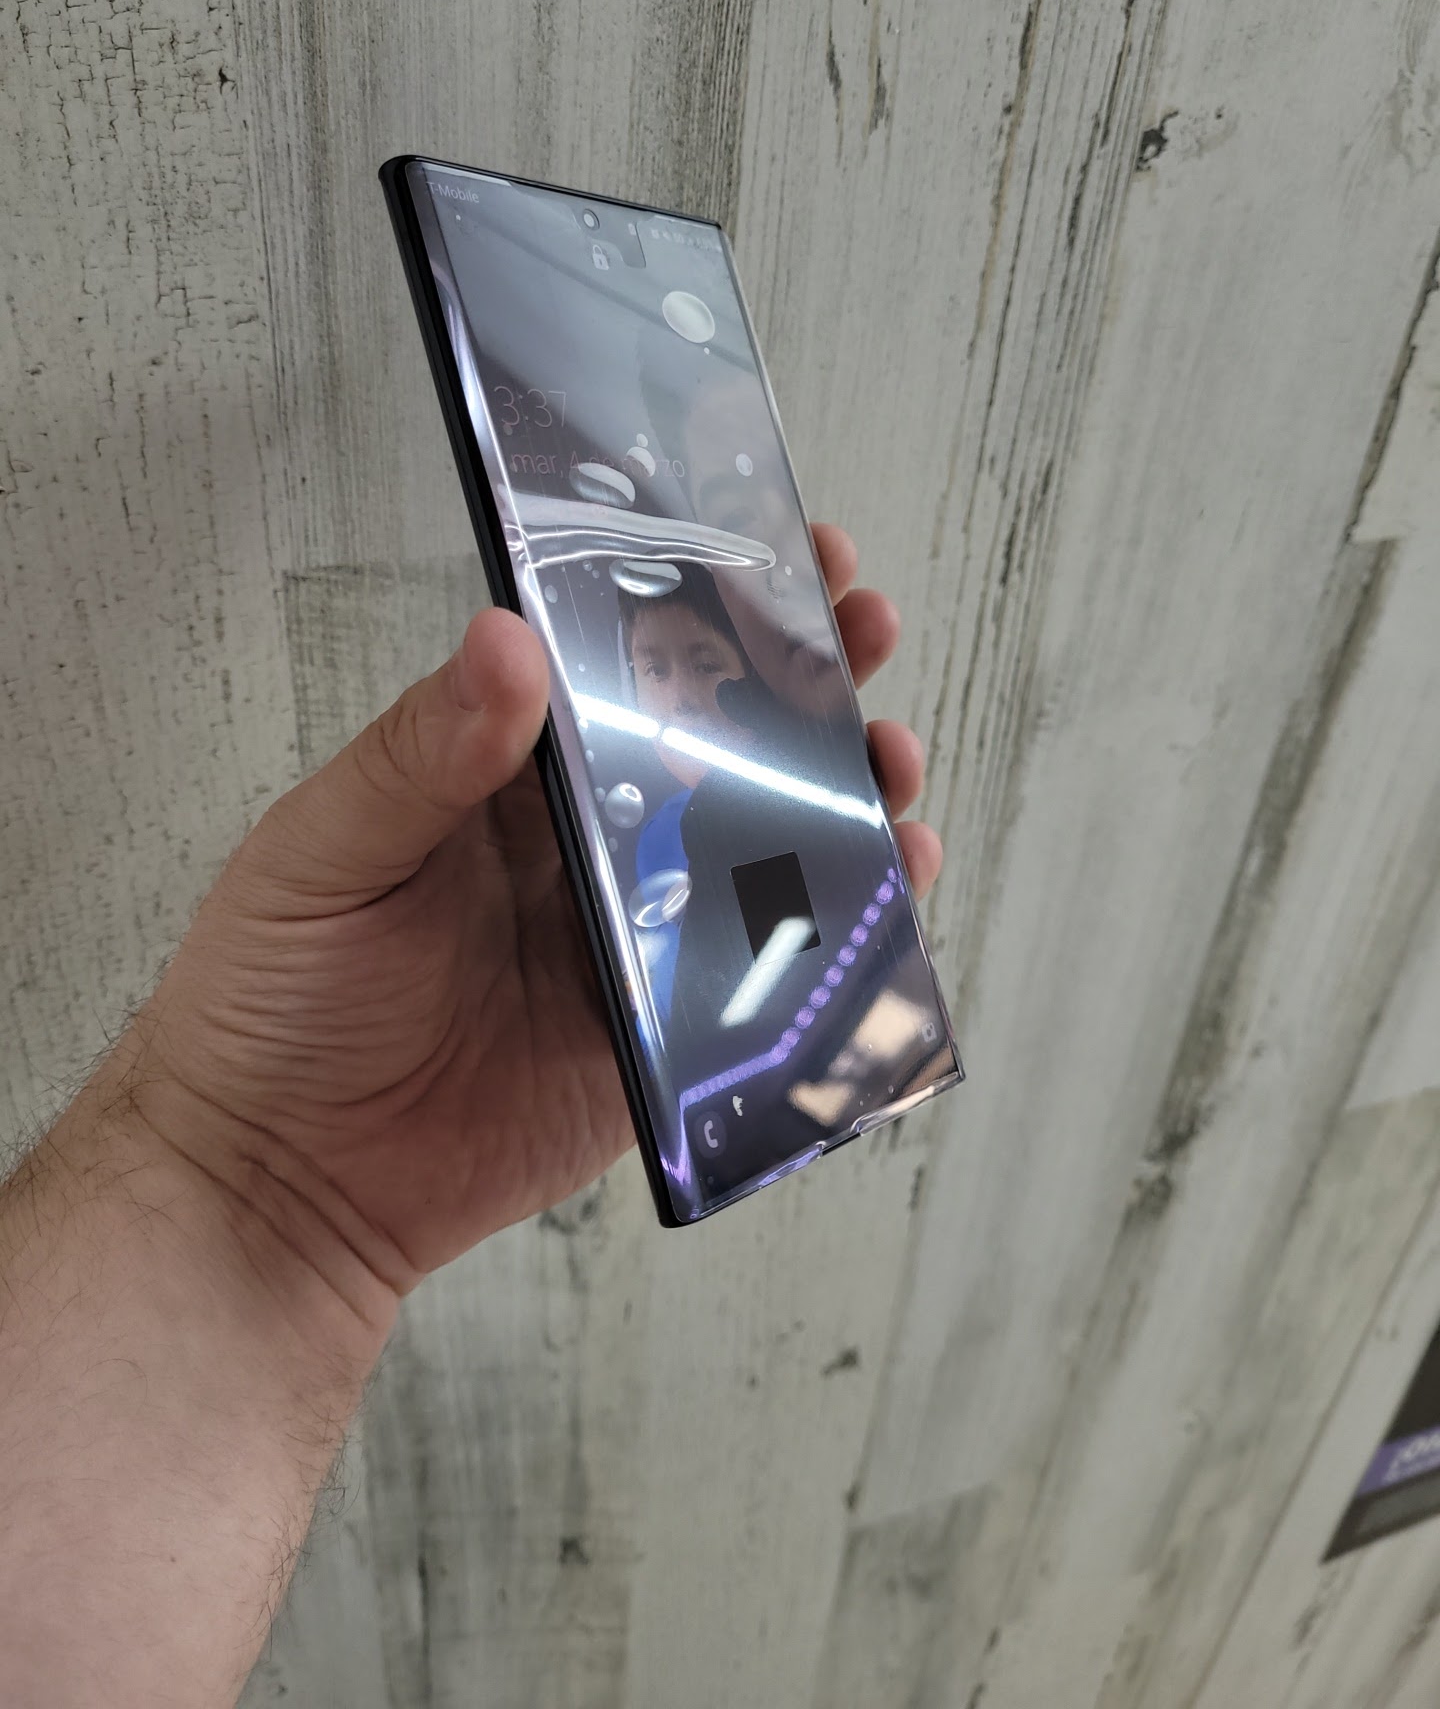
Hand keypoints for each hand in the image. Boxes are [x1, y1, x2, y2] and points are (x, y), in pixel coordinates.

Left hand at [124, 525, 943, 1303]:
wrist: (278, 1186)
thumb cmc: (269, 1003)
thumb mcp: (324, 851)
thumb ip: (422, 754)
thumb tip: (507, 641)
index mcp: (506, 777)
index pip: (619, 667)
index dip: (701, 606)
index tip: (777, 550)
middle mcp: (585, 844)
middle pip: (716, 745)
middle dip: (804, 680)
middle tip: (865, 625)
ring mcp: (633, 940)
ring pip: (762, 849)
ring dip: (842, 794)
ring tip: (888, 754)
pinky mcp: (665, 1036)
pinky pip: (766, 972)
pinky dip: (840, 925)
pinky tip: (886, 880)